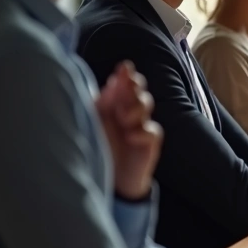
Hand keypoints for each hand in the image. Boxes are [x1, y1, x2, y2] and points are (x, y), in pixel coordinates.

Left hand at [95, 61, 162, 199]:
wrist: (108, 179)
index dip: (127, 76)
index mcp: (114, 104)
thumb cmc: (97, 147)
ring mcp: (141, 126)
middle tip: (128, 86)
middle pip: (138, 90)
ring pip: (146, 104)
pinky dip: (142, 132)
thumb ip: (103, 101)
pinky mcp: (150, 142)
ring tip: (123, 119)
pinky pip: (152, 130)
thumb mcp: (95, 121)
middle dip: (133, 88)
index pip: (125, 84)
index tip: (124, 68)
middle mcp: (129, 112)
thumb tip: (113, 81)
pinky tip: (131, 136)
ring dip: (135, 107)